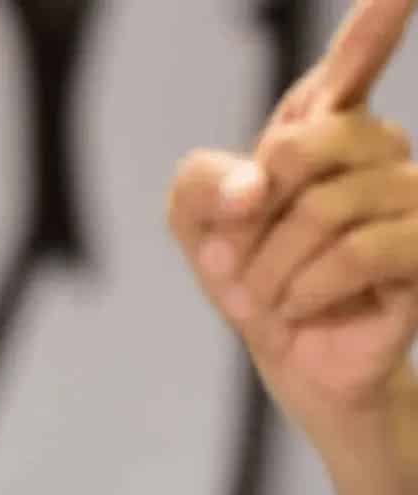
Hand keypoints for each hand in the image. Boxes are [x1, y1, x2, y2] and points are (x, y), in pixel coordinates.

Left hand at [168, 0, 417, 435]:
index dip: (374, 25)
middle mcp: (376, 153)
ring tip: (264, 297)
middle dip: (254, 210)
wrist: (289, 359)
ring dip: (273, 263)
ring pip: (330, 206)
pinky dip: (310, 286)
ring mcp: (408, 200)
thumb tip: (254, 184)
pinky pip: (364, 250)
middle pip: (311, 140)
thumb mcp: (200, 229)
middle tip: (232, 258)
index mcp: (321, 134)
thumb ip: (200, 184)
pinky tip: (298, 307)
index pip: (348, 67)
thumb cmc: (253, 280)